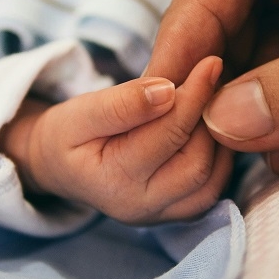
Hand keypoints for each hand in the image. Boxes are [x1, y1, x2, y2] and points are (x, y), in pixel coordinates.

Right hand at [0, 56, 232, 224]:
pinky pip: (211, 189)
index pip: (168, 134)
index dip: (194, 95)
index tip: (210, 62)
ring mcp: (160, 215)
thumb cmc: (67, 134)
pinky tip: (209, 127)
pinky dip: (219, 157)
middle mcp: (140, 207)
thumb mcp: (81, 112)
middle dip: (209, 119)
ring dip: (219, 138)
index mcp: (114, 180)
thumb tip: (168, 91)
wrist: (58, 165)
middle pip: (197, 163)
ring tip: (210, 101)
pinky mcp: (175, 213)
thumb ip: (122, 103)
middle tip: (213, 80)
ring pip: (211, 180)